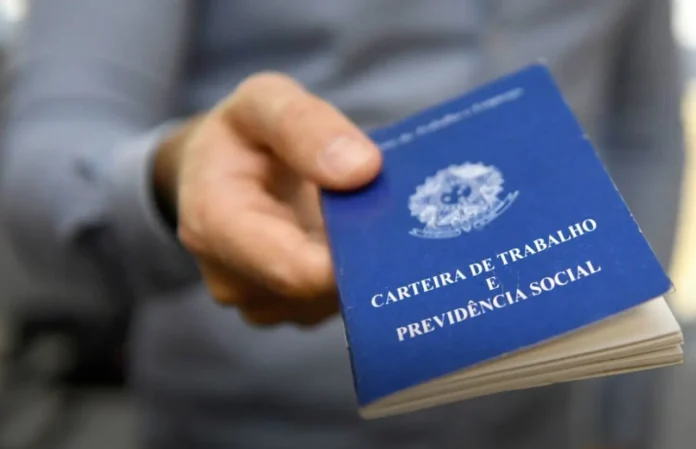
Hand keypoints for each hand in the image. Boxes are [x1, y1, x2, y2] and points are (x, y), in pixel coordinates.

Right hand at [154, 73, 381, 325]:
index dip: (349, 256)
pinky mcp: (282, 310)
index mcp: (214, 225)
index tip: (390, 226)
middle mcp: (231, 280)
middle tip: (389, 212)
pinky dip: (347, 273)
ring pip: (329, 300)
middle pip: (318, 288)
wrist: (214, 174)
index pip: (294, 269)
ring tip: (358, 216)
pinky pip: (328, 304)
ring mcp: (257, 303)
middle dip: (359, 254)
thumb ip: (304, 123)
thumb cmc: (238, 136)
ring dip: (355, 264)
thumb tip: (362, 169)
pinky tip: (347, 237)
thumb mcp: (262, 101)